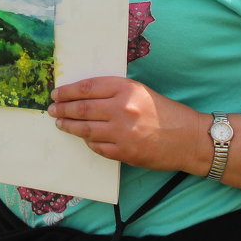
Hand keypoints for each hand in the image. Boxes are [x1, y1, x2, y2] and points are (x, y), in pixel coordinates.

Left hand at [48, 76, 205, 171]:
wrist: (188, 138)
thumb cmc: (164, 111)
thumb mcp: (140, 91)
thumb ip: (114, 91)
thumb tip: (83, 94)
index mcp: (126, 88)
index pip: (87, 88)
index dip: (68, 91)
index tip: (56, 93)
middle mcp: (122, 109)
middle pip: (82, 108)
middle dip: (62, 109)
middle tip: (52, 109)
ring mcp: (123, 133)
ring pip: (85, 129)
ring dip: (69, 126)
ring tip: (60, 123)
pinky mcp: (125, 152)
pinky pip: (97, 147)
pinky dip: (88, 141)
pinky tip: (83, 137)